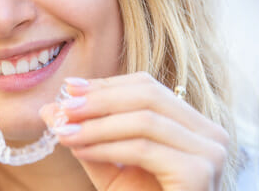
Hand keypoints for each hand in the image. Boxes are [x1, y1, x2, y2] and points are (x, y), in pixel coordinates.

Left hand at [39, 72, 229, 190]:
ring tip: (64, 131)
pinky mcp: (199, 173)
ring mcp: (209, 152)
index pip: (146, 86)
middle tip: (63, 108)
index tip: (69, 88)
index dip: (106, 85)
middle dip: (99, 99)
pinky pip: (143, 148)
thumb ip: (86, 136)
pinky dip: (107, 146)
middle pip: (147, 95)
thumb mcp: (109, 167)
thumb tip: (49, 109)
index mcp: (191, 124)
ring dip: (96, 124)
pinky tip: (81, 150)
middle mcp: (209, 133)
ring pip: (144, 120)